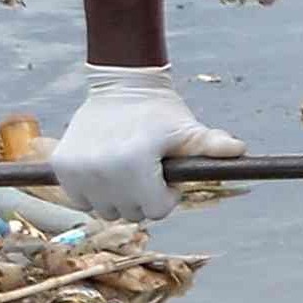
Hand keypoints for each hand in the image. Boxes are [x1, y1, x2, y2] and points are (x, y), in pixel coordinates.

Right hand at [53, 66, 238, 218]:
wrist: (121, 88)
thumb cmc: (159, 112)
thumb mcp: (187, 129)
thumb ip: (212, 145)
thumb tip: (240, 150)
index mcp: (133, 163)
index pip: (156, 210)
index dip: (167, 196)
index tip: (166, 174)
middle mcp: (102, 169)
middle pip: (131, 213)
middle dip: (144, 197)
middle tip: (148, 171)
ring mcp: (78, 170)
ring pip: (106, 210)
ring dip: (119, 198)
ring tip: (128, 171)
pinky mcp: (61, 167)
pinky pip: (82, 201)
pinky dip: (94, 193)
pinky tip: (107, 172)